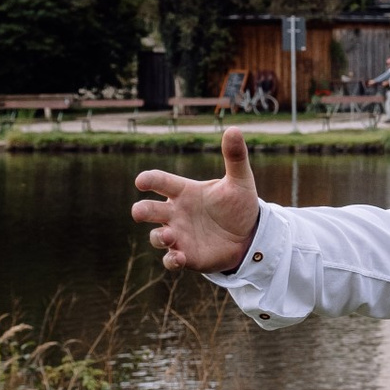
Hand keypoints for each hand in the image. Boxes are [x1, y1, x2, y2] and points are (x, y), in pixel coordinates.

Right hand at [131, 128, 261, 276]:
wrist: (250, 235)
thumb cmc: (238, 205)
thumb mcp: (240, 181)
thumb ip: (235, 157)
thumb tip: (234, 129)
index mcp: (184, 191)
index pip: (160, 182)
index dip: (149, 180)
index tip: (141, 181)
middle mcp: (175, 213)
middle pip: (148, 209)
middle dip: (141, 210)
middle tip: (139, 212)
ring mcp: (178, 235)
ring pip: (156, 236)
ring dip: (158, 237)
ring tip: (170, 236)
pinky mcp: (186, 255)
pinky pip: (170, 260)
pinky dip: (171, 260)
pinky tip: (178, 258)